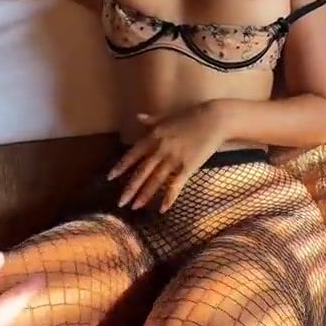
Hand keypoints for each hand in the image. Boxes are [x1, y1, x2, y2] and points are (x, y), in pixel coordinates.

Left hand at [108, 103, 226, 212]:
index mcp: (154, 136)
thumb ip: (152, 120)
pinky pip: (176, 185)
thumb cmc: (191, 115)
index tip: (110, 177)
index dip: (121, 167)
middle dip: (130, 188)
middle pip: (142, 171)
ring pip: (156, 180)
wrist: (214, 119)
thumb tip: (138, 116)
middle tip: (120, 202)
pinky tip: (163, 209)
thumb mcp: (168, 116)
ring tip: (135, 207)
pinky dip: (169, 197)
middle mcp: (161, 148)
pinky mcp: (188, 166)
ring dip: (145, 195)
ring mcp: (174, 158)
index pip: (133, 154)